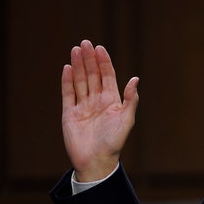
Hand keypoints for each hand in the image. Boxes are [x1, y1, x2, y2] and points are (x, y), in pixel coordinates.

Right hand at [61, 40, 139, 181]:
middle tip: (85, 43)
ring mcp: (83, 106)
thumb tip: (135, 78)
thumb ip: (131, 99)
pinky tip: (68, 68)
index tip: (100, 48)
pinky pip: (68, 94)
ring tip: (76, 50)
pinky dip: (67, 81)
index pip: (107, 76)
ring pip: (80, 81)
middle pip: (92, 75)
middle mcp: (97, 101)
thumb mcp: (127, 119)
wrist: (97, 161)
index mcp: (112, 100)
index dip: (104, 62)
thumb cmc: (115, 142)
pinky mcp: (69, 114)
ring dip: (78, 66)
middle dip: (89, 59)